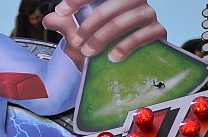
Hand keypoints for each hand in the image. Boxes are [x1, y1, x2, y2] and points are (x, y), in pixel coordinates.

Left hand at [45, 0, 165, 63]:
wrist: (128, 59)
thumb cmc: (104, 40)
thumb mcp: (82, 31)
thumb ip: (65, 24)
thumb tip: (49, 19)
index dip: (78, 0)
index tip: (61, 11)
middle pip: (113, 5)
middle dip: (90, 24)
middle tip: (75, 42)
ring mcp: (148, 13)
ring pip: (125, 21)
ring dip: (103, 37)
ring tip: (89, 52)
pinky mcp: (158, 31)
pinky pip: (143, 35)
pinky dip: (126, 46)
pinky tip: (113, 56)